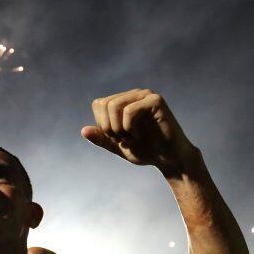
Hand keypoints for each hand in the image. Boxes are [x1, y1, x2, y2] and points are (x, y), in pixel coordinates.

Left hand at [82, 89, 197, 175]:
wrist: (170, 159)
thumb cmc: (146, 151)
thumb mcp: (117, 146)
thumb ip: (101, 138)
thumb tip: (83, 130)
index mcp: (124, 101)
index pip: (98, 104)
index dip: (102, 125)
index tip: (117, 138)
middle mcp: (134, 94)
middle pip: (104, 103)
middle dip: (108, 127)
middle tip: (123, 140)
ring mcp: (146, 95)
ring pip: (114, 105)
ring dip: (118, 128)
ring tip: (130, 139)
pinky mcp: (156, 101)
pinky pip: (129, 110)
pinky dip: (129, 128)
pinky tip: (139, 137)